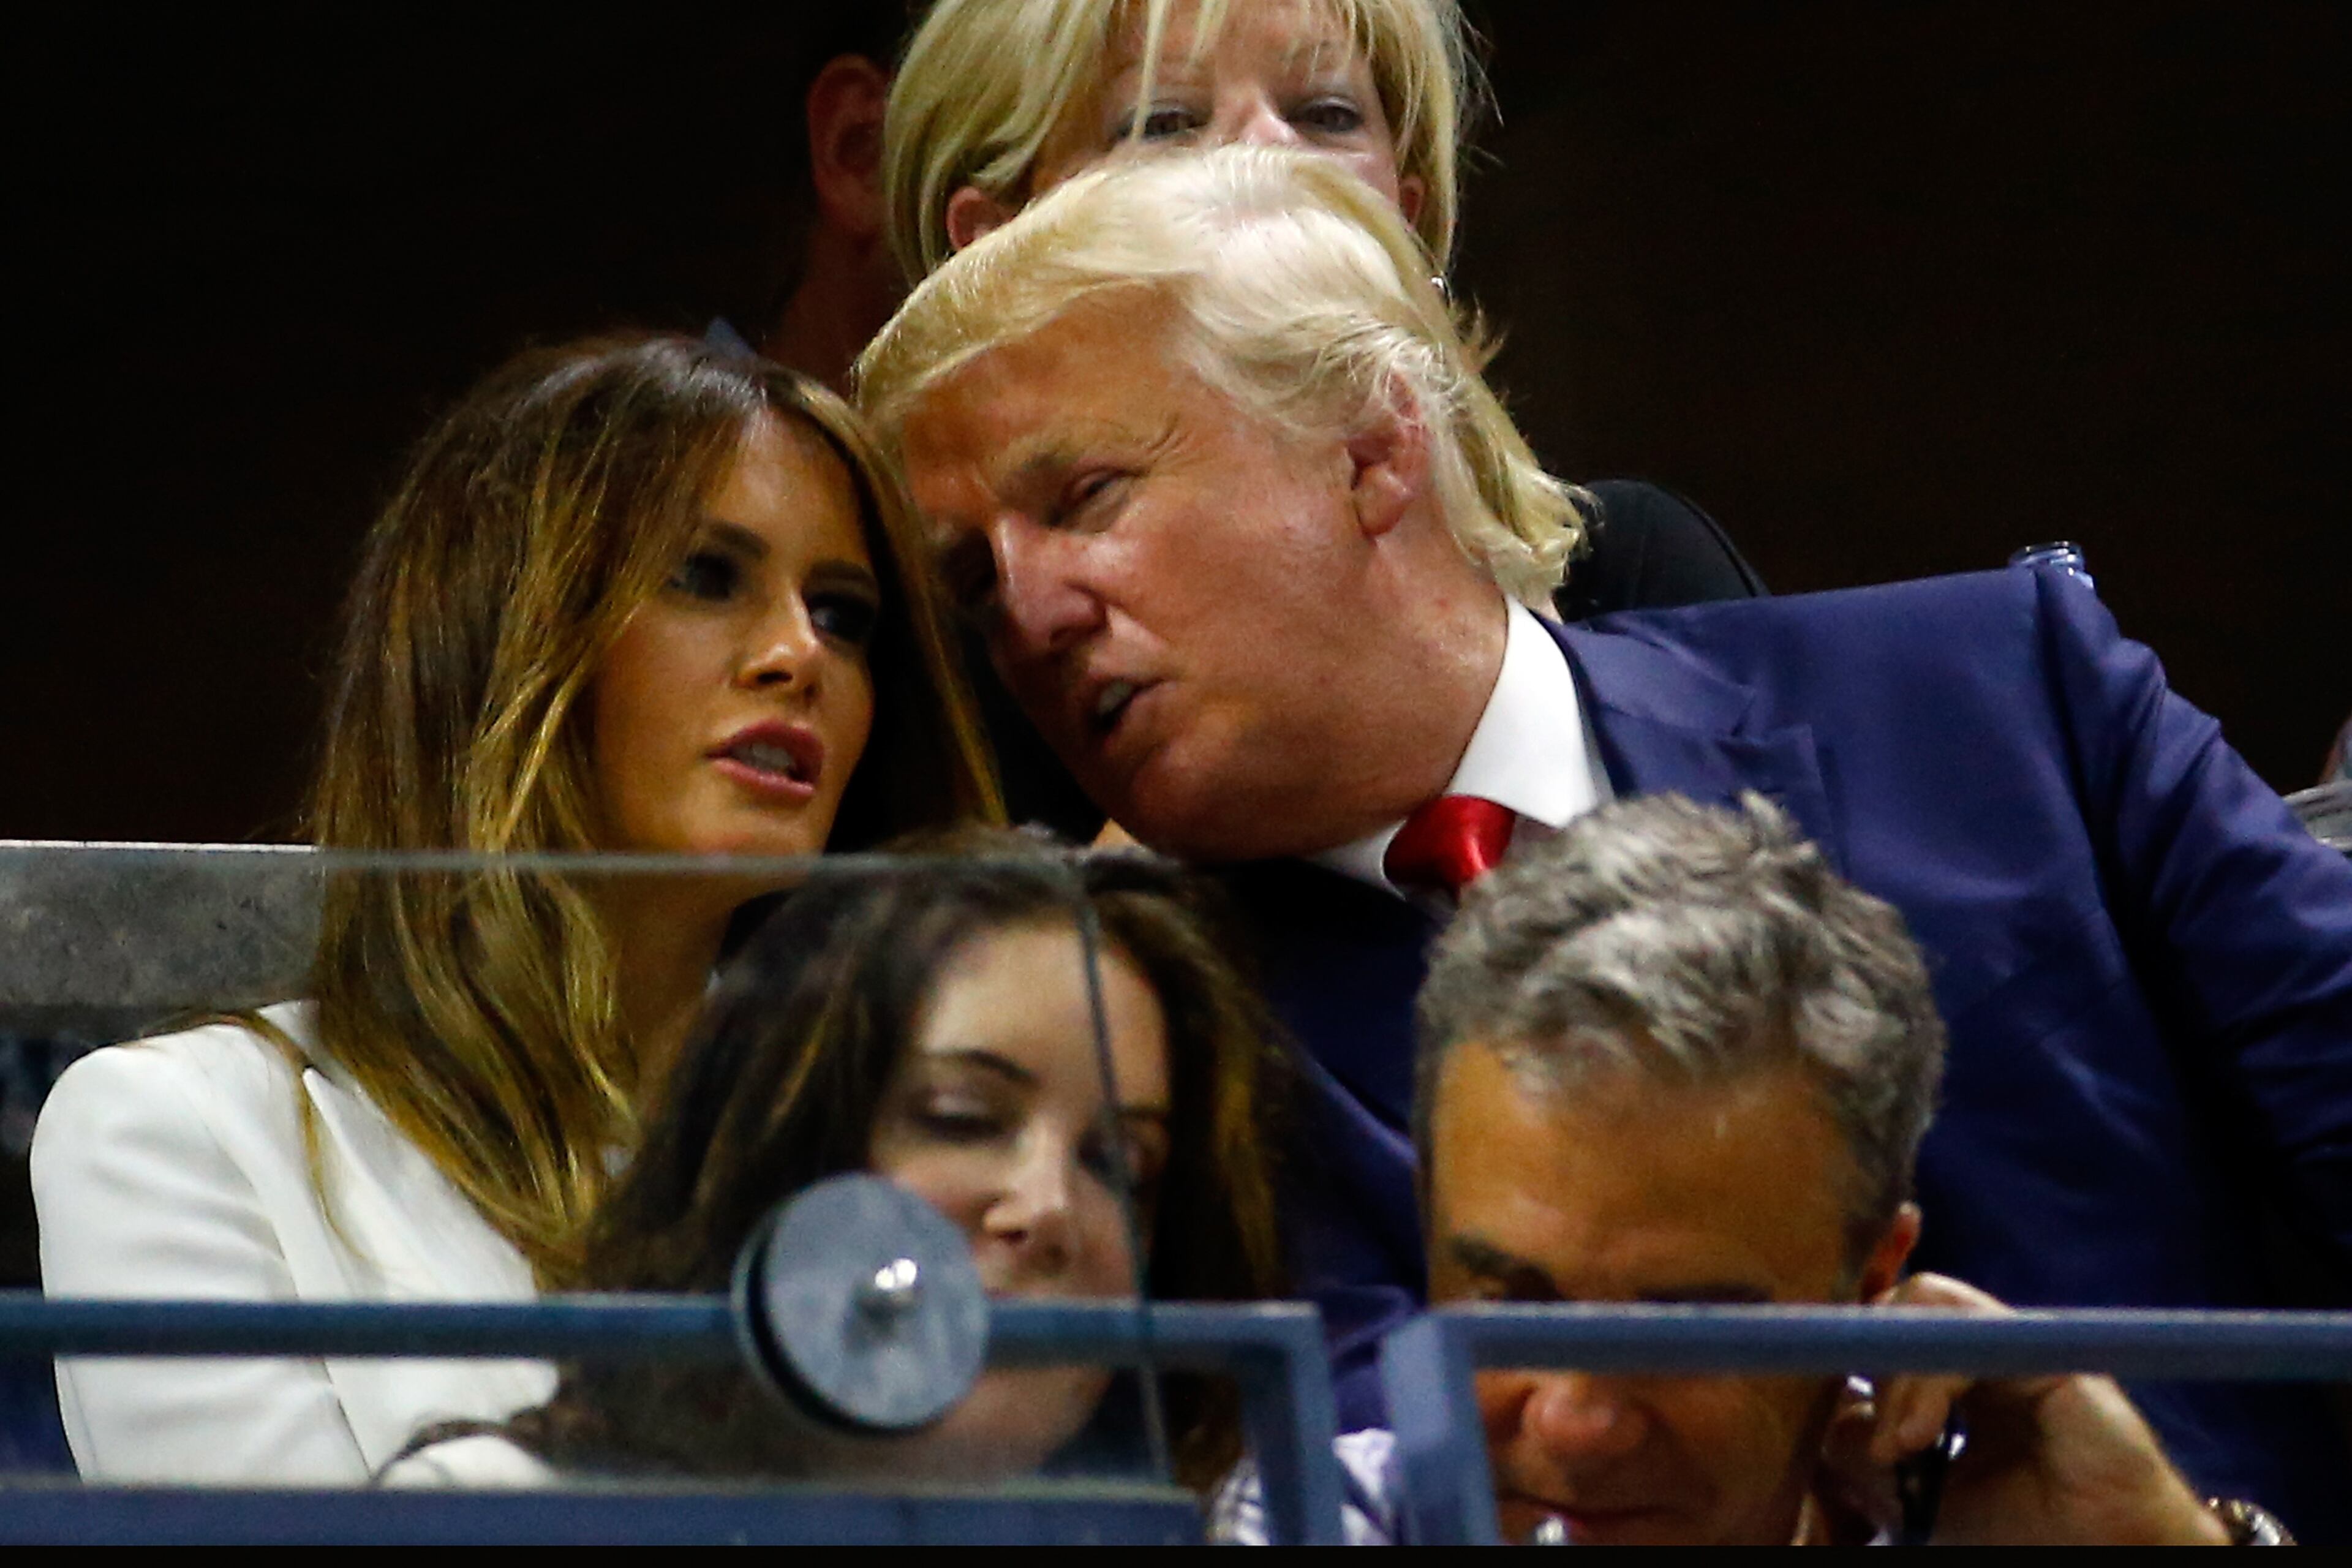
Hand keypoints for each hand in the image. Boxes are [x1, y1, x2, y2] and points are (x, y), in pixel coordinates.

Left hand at [1820, 1273, 2229, 1545]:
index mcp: (1945, 1378)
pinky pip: (1965, 1334)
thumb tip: (1812, 1412)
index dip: (1842, 1303)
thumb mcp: (1911, 1495)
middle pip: (1893, 1296)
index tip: (1789, 1314)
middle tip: (1836, 1398)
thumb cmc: (2019, 1532)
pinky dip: (1926, 1384)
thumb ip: (1859, 1450)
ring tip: (1895, 1450)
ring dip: (1892, 1376)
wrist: (2106, 1555)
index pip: (1880, 1319)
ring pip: (1920, 1305)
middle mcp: (1976, 1349)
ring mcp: (2011, 1345)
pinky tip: (1917, 1440)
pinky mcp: (2044, 1355)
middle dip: (1853, 1327)